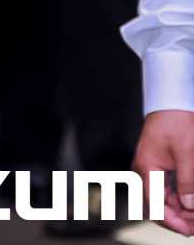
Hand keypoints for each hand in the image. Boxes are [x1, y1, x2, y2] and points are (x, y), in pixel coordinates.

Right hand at [135, 110, 193, 234]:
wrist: (170, 103)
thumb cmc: (176, 121)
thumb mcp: (187, 152)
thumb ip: (188, 180)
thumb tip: (189, 205)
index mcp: (147, 168)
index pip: (155, 205)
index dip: (172, 221)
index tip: (189, 230)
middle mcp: (144, 171)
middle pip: (157, 206)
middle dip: (178, 218)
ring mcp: (149, 169)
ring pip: (162, 200)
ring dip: (179, 210)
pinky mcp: (157, 167)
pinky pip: (165, 190)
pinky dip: (178, 199)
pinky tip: (190, 202)